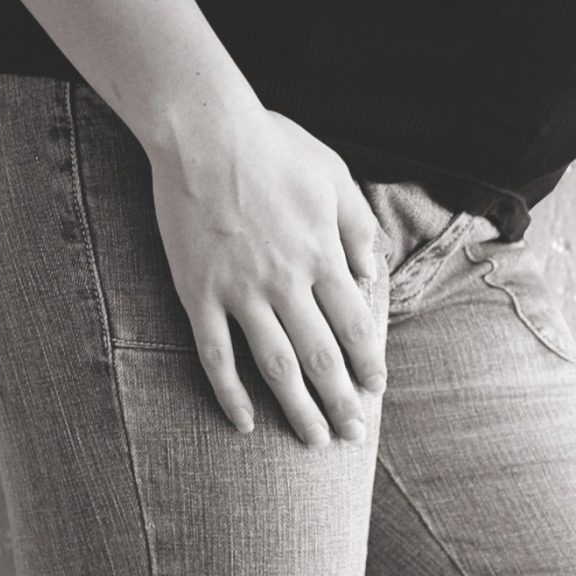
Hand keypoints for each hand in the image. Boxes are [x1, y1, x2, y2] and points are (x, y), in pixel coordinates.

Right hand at [144, 101, 386, 445]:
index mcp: (323, 255)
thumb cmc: (274, 147)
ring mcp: (240, 292)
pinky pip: (215, 355)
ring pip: (275, 365)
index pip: (355, 325)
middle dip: (341, 400)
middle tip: (352, 435)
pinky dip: (230, 393)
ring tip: (313, 440)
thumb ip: (357, 228)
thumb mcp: (334, 177)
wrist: (205, 134)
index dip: (368, 362)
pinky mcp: (199, 294)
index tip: (376, 389)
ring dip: (297, 408)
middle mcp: (287, 282)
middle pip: (321, 356)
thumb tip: (372, 275)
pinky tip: (243, 422)